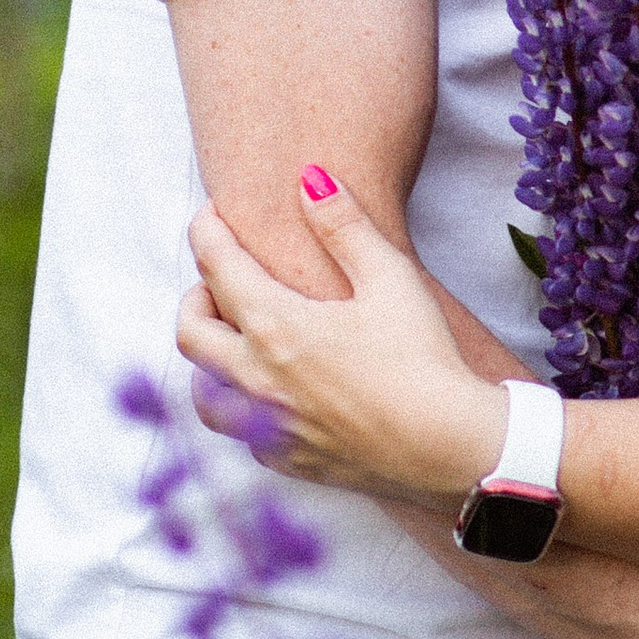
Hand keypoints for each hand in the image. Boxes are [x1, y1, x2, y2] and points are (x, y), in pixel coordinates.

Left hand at [178, 173, 508, 504]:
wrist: (448, 445)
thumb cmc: (423, 357)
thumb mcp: (390, 279)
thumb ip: (344, 226)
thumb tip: (310, 178)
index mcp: (276, 327)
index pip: (216, 267)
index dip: (207, 232)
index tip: (211, 215)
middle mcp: (256, 379)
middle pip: (190, 332)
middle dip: (196, 296)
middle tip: (221, 279)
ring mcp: (267, 427)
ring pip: (202, 393)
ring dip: (207, 360)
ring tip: (234, 341)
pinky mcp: (287, 460)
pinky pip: (240, 432)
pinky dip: (240, 405)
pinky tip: (270, 395)